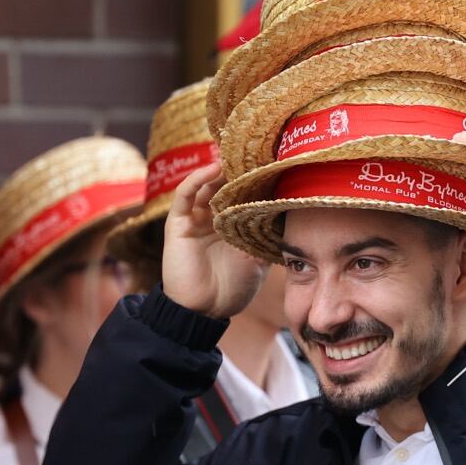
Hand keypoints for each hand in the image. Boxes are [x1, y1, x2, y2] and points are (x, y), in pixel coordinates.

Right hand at [161, 163, 268, 318]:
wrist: (205, 311)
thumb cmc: (231, 290)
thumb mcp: (258, 260)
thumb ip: (266, 238)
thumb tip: (287, 215)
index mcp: (232, 227)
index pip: (242, 196)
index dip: (253, 181)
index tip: (271, 165)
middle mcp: (213, 220)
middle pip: (224, 186)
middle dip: (237, 171)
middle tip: (254, 153)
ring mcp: (195, 220)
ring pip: (206, 185)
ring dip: (219, 170)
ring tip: (234, 156)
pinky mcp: (178, 223)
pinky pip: (185, 195)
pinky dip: (197, 178)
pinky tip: (212, 167)